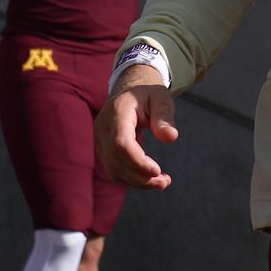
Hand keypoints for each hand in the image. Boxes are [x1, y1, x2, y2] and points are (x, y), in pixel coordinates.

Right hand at [94, 66, 177, 189]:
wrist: (130, 89)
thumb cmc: (148, 94)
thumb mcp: (161, 98)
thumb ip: (165, 116)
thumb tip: (170, 137)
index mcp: (117, 112)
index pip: (120, 143)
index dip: (137, 161)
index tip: (157, 171)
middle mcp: (103, 127)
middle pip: (116, 161)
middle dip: (140, 176)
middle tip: (165, 182)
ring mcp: (100, 140)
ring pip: (113, 170)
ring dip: (137, 181)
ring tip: (162, 182)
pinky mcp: (103, 150)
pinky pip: (114, 170)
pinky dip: (132, 178)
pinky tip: (150, 177)